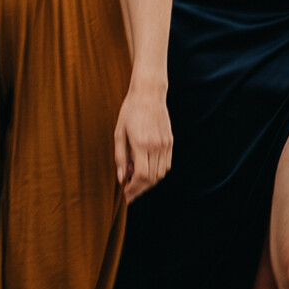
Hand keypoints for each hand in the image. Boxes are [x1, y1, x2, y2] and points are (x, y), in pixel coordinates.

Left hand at [115, 86, 174, 201]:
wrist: (149, 94)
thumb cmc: (130, 111)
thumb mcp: (119, 133)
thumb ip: (120, 157)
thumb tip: (121, 178)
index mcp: (141, 144)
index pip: (141, 175)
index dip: (133, 188)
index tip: (126, 194)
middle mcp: (156, 146)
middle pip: (152, 178)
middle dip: (140, 189)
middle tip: (130, 193)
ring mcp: (165, 144)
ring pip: (161, 173)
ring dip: (149, 182)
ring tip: (137, 183)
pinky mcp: (170, 141)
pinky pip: (166, 164)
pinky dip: (158, 172)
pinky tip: (147, 172)